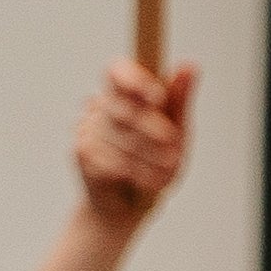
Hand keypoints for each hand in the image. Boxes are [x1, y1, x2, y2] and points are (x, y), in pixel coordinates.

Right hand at [71, 58, 195, 225]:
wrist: (133, 204)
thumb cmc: (157, 161)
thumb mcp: (177, 130)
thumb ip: (179, 100)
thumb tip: (189, 65)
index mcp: (125, 94)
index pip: (118, 72)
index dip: (134, 80)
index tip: (158, 97)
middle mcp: (101, 108)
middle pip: (123, 108)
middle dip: (152, 127)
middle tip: (172, 141)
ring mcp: (87, 130)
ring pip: (120, 137)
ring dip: (149, 155)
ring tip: (167, 167)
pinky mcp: (81, 154)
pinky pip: (111, 159)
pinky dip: (138, 172)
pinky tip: (151, 181)